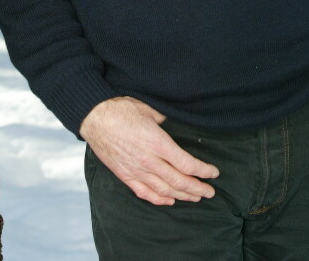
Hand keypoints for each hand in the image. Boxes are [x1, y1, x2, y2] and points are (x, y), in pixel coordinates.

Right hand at [80, 96, 219, 205]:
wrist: (94, 117)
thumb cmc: (121, 108)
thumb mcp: (148, 108)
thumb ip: (165, 118)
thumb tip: (176, 120)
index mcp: (157, 142)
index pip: (186, 163)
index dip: (203, 170)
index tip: (214, 173)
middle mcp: (149, 160)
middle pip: (179, 181)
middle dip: (198, 188)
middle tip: (210, 192)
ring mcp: (136, 170)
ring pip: (164, 190)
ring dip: (183, 196)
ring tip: (196, 198)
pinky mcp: (125, 175)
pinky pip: (145, 193)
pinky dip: (159, 199)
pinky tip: (170, 201)